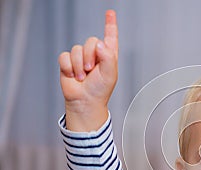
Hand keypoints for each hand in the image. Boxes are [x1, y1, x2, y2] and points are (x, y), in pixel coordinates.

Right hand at [58, 10, 118, 130]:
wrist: (85, 102)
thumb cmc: (100, 90)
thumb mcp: (110, 75)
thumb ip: (108, 57)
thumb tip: (101, 44)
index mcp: (108, 56)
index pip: (110, 37)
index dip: (110, 24)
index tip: (110, 13)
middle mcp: (95, 55)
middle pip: (91, 41)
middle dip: (90, 56)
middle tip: (91, 70)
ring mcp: (80, 58)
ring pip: (77, 49)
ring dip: (79, 65)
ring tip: (83, 76)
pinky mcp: (68, 63)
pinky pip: (65, 56)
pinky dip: (69, 67)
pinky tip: (73, 75)